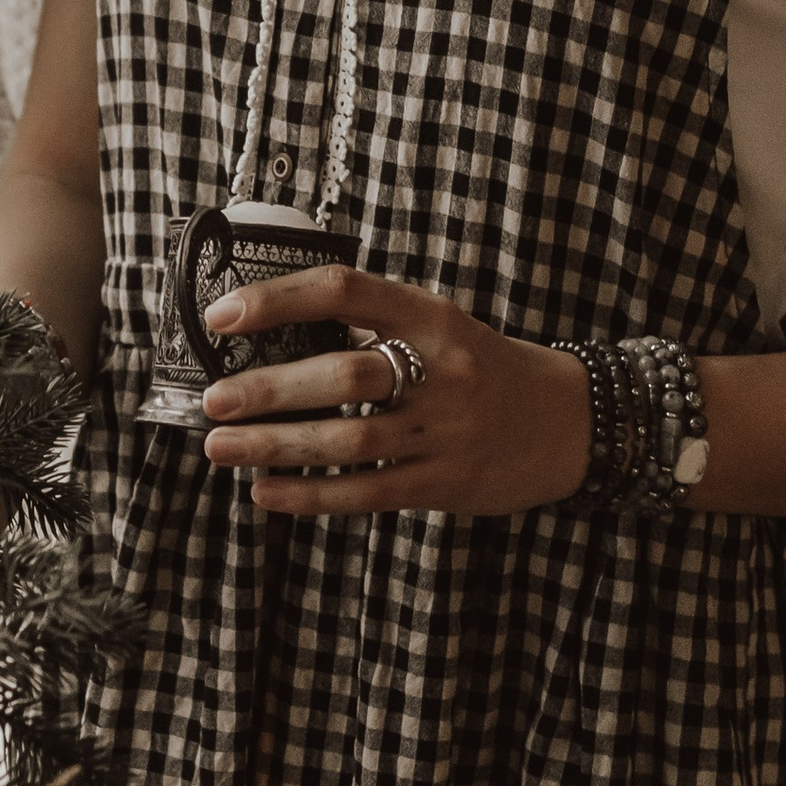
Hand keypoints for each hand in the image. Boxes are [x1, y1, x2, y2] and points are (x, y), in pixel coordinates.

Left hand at [201, 264, 592, 516]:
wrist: (570, 421)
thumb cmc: (483, 369)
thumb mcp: (440, 327)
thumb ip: (373, 326)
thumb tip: (272, 334)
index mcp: (432, 316)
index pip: (345, 291)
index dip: (278, 299)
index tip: (222, 315)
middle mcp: (441, 369)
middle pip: (345, 375)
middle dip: (271, 389)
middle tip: (214, 400)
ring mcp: (446, 430)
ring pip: (350, 440)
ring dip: (276, 445)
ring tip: (221, 447)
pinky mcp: (447, 483)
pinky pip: (368, 492)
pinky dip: (311, 495)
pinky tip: (266, 492)